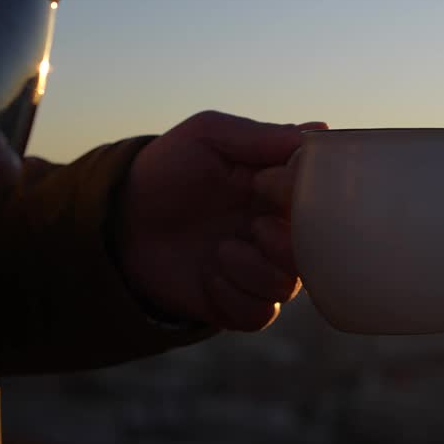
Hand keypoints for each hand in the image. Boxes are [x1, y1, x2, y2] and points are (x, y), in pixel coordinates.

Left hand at [112, 111, 325, 330]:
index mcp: (281, 191)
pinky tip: (208, 275)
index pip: (325, 198)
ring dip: (256, 270)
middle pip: (320, 251)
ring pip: (291, 286)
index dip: (304, 196)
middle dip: (289, 242)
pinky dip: (235, 296)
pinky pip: (261, 313)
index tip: (264, 184)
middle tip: (256, 227)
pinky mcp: (238, 304)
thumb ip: (261, 136)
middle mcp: (279, 232)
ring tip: (220, 251)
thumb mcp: (208, 136)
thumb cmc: (166, 171)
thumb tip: (320, 129)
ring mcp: (260, 270)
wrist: (118, 221)